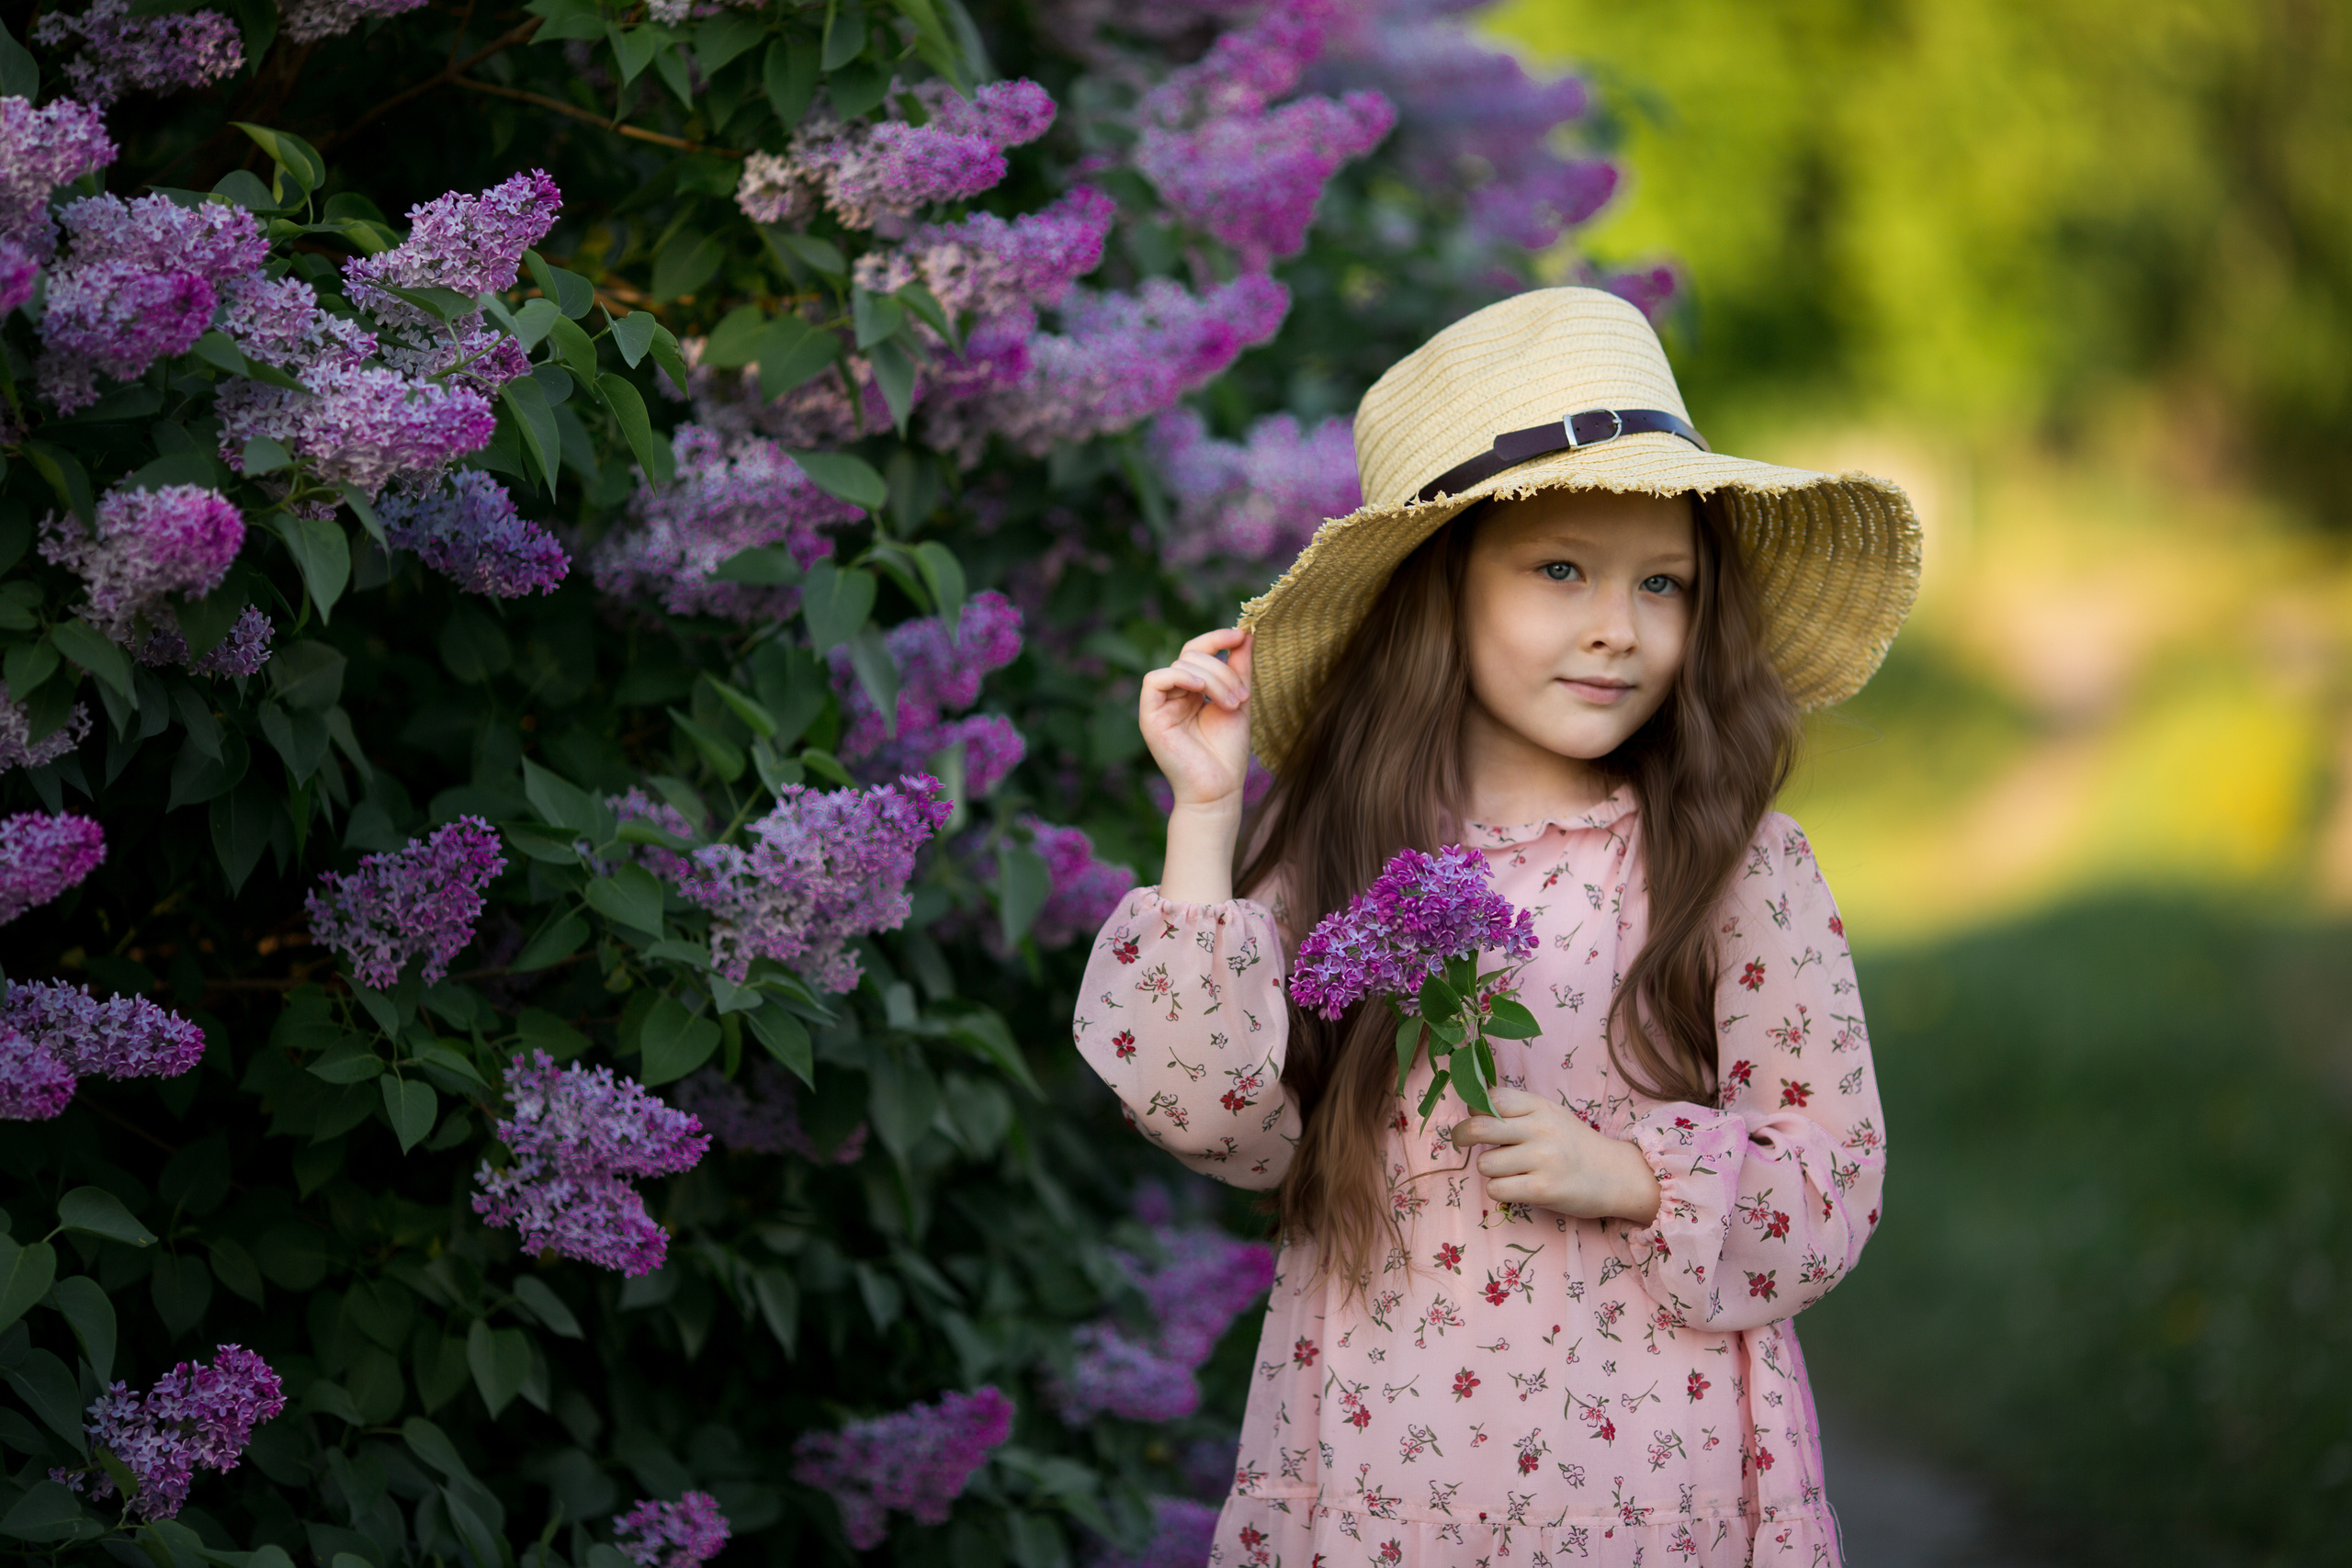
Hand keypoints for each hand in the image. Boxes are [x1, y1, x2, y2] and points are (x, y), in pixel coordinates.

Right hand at [1139, 627, 1253, 812]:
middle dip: (1223, 669)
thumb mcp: (1239, 701)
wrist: (1219, 789)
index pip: (1198, 651)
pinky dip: (1178, 677)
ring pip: (1180, 665)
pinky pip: (1154, 680)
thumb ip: (1240, 668)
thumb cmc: (1228, 752)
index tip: (1242, 635)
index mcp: (1191, 690)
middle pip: (1192, 655)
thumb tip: (1246, 632)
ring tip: (1232, 705)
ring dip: (1213, 679)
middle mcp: (1173, 694)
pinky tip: (1199, 689)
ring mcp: (1160, 704)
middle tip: (1243, 697)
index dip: (1218, 638)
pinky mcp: (1149, 717)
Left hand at [1453, 1087, 1660, 1224]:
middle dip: (1461, 1137)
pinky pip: (1496, 1190)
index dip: (1473, 1109)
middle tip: (1462, 1142)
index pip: (1490, 1099)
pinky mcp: (1543, 1189)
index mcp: (1539, 1106)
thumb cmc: (1574, 1145)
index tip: (1474, 1118)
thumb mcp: (1549, 1115)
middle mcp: (1540, 1129)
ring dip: (1490, 1170)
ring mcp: (1542, 1159)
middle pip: (1476, 1129)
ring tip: (1509, 1170)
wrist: (1616, 1175)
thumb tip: (1470, 1107)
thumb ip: (1515, 1110)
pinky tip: (1517, 1187)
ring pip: (1484, 1164)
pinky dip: (1500, 1191)